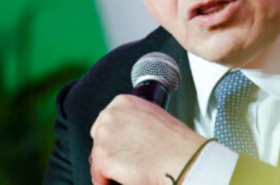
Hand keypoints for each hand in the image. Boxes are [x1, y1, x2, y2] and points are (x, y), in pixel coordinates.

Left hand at [90, 95, 205, 184]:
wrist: (181, 158)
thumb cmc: (174, 143)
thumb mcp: (153, 117)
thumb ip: (135, 121)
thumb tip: (128, 136)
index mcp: (124, 102)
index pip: (108, 120)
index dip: (115, 137)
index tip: (120, 146)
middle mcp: (111, 115)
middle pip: (99, 136)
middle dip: (109, 150)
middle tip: (124, 161)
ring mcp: (105, 135)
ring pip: (98, 156)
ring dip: (108, 167)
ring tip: (126, 173)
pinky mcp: (102, 156)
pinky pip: (98, 174)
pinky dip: (105, 180)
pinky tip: (119, 181)